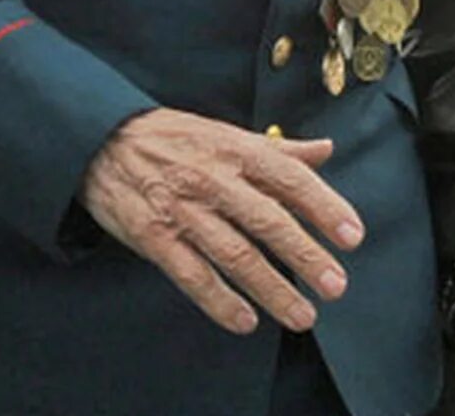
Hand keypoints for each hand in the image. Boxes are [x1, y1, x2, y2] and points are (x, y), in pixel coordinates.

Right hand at [79, 109, 364, 335]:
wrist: (102, 141)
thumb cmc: (175, 139)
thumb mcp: (227, 134)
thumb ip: (278, 149)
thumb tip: (326, 149)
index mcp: (238, 150)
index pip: (291, 179)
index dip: (325, 207)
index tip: (352, 236)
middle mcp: (214, 180)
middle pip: (268, 222)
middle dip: (305, 257)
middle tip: (335, 286)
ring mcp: (183, 211)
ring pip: (234, 255)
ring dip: (271, 288)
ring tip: (301, 314)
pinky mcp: (154, 238)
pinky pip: (191, 274)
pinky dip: (219, 300)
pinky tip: (246, 320)